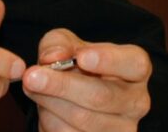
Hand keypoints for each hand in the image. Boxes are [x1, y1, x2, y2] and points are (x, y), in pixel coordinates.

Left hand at [22, 29, 151, 131]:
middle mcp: (136, 101)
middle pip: (102, 96)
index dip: (109, 60)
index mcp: (135, 69)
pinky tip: (44, 108)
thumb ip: (59, 44)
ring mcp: (123, 129)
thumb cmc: (75, 64)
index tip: (82, 57)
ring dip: (49, 103)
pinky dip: (49, 121)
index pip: (134, 64)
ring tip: (34, 87)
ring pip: (82, 120)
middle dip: (62, 86)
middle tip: (31, 76)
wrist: (72, 96)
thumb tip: (53, 59)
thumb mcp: (66, 43)